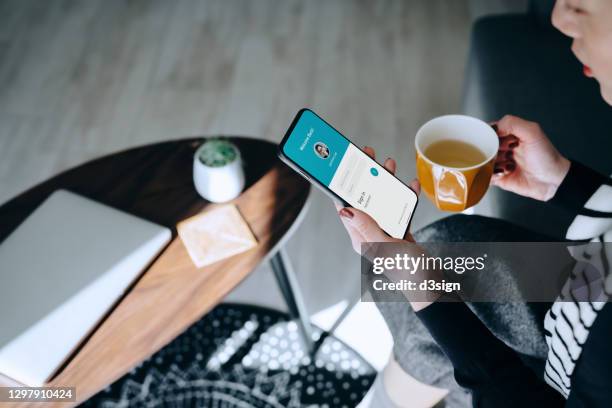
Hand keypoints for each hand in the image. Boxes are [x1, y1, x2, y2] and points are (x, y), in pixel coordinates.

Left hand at [335, 147, 437, 310]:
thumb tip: (346, 211)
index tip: (345, 166)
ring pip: (382, 201)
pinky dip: (405, 196)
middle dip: (366, 177)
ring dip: (385, 183)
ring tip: (389, 165)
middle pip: (364, 200)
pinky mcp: (400, 232)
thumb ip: (368, 228)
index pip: (346, 207)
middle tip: (368, 156)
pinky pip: (400, 209)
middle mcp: (370, 233)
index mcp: (360, 238)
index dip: (344, 186)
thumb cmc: (409, 273)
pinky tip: (411, 185)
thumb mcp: (387, 247)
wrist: (432, 288)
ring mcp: (385, 232)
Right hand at [491, 115, 569, 200]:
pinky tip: (503, 173)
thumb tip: (492, 128)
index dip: (486, 134)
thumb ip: (512, 123)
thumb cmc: (547, 157)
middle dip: (487, 150)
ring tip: (506, 165)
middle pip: (483, 147)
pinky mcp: (499, 178)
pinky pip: (484, 176)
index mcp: (510, 135)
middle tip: (499, 153)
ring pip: (482, 161)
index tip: (490, 138)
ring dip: (490, 163)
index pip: (489, 131)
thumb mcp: (532, 132)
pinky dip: (489, 175)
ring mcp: (500, 163)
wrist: (552, 181)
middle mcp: (504, 148)